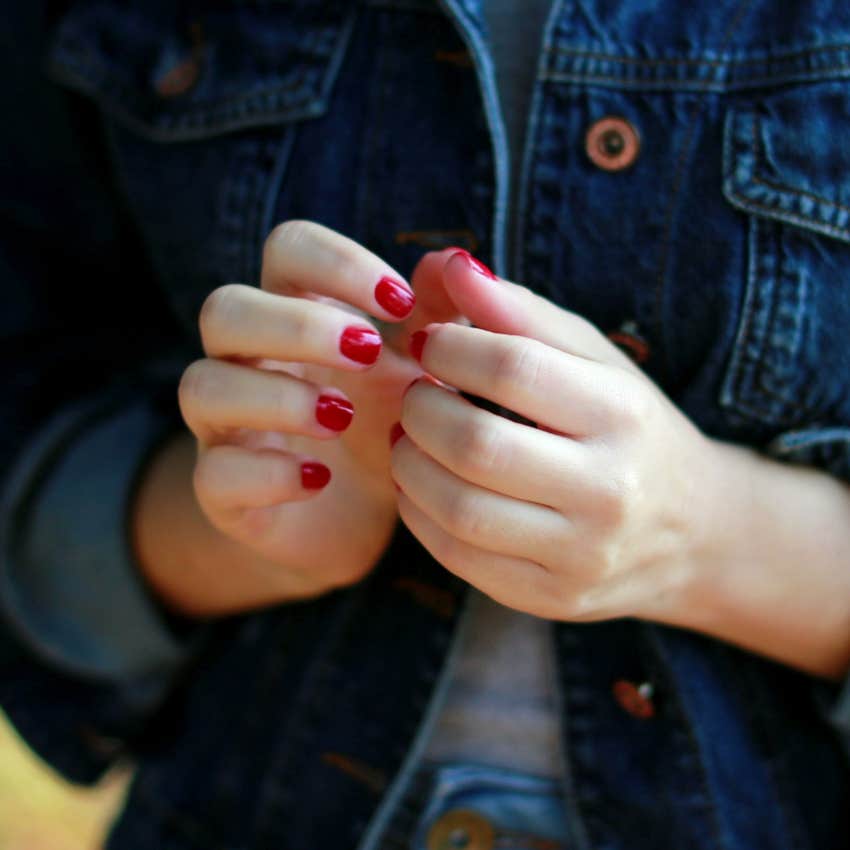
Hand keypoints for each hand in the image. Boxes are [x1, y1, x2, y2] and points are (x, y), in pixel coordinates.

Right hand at [173, 221, 461, 606]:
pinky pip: (215, 473)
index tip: (401, 303)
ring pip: (202, 386)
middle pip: (225, 309)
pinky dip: (267, 474)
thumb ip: (437, 319)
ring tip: (341, 417)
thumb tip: (455, 260)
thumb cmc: (383, 426)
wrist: (357, 516)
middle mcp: (246, 362)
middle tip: (368, 352)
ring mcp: (225, 426)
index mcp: (295, 314)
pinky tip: (319, 480)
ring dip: (275, 395)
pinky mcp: (222, 490)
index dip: (337, 262)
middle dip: (296, 324)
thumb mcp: (420, 370)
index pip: (288, 249)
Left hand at [390, 250, 716, 622]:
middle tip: (417, 391)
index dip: (450, 346)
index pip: (513, 369)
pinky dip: (419, 512)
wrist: (692, 532)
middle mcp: (609, 491)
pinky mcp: (550, 597)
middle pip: (476, 445)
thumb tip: (445, 262)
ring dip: (409, 462)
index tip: (431, 341)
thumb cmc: (629, 428)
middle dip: (421, 408)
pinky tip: (423, 483)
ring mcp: (580, 555)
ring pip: (458, 508)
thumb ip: (519, 311)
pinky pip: (457, 556)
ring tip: (412, 436)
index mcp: (623, 415)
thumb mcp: (591, 359)